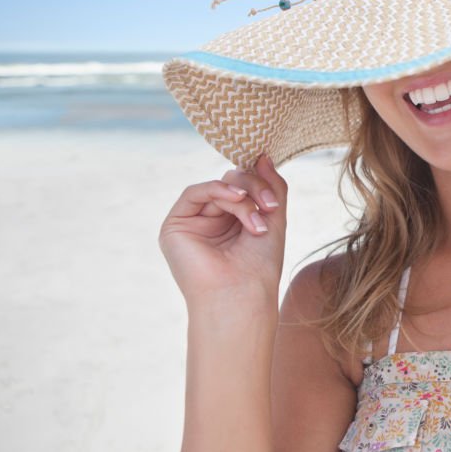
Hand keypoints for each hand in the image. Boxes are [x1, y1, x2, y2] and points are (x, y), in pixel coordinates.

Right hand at [159, 154, 287, 311]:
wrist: (242, 296)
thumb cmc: (260, 267)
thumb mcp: (274, 219)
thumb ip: (273, 187)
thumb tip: (263, 155)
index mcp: (234, 222)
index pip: (246, 187)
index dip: (261, 185)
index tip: (276, 200)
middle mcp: (212, 221)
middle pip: (232, 182)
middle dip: (254, 189)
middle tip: (270, 206)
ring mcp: (192, 223)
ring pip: (218, 187)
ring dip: (242, 197)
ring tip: (257, 221)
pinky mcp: (174, 226)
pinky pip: (195, 192)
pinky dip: (219, 191)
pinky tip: (238, 200)